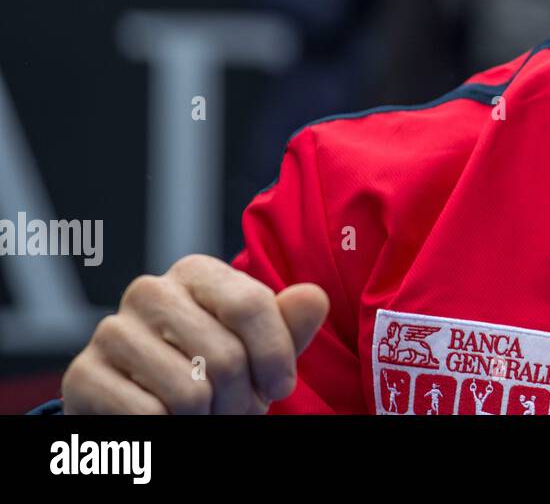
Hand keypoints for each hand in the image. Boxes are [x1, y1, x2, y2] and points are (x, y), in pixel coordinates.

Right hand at [61, 254, 328, 413]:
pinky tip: (165, 420)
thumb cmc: (218, 374)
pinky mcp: (83, 375)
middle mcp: (149, 290)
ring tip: (203, 414)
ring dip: (206, 417)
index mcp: (196, 271)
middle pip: (223, 354)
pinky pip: (148, 414)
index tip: (280, 388)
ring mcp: (111, 330)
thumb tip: (314, 297)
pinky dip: (168, 429)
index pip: (251, 305)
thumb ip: (289, 324)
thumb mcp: (260, 350)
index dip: (274, 357)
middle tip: (233, 409)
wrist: (155, 412)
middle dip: (239, 398)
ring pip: (189, 389)